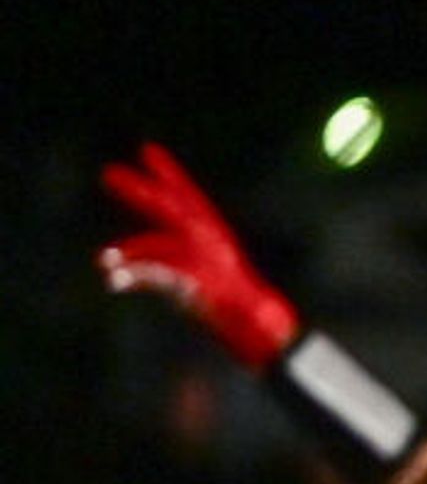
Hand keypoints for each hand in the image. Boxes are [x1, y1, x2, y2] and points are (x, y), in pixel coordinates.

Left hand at [98, 144, 300, 367]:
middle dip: (142, 191)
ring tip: (103, 260)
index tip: (149, 151)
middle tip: (109, 173)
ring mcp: (211, 261)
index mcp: (217, 238)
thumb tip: (120, 276)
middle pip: (174, 209)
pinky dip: (137, 276)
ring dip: (131, 251)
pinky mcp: (204, 282)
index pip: (190, 198)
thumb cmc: (239, 313)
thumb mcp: (197, 287)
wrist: (268, 332)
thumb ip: (163, 274)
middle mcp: (215, 243)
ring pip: (163, 243)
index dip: (169, 175)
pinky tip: (116, 280)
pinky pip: (162, 273)